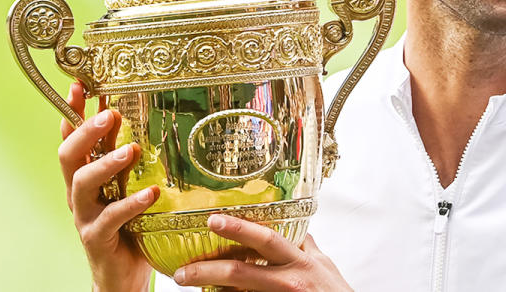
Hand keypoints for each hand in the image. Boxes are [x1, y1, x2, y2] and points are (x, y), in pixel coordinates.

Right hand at [59, 81, 159, 291]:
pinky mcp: (97, 238)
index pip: (72, 137)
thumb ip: (128, 159)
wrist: (123, 273)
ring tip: (132, 150)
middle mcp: (79, 192)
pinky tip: (150, 195)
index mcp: (84, 175)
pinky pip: (109, 218)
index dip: (73, 111)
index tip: (80, 85)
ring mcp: (85, 215)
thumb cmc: (130, 224)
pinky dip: (130, 204)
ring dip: (105, 163)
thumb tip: (143, 121)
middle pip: (69, 155)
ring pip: (82, 183)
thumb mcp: (127, 185)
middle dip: (86, 131)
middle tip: (110, 113)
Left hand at [173, 215, 351, 290]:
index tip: (213, 220)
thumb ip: (306, 246)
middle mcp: (290, 281)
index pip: (268, 240)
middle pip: (244, 273)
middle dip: (210, 269)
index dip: (241, 229)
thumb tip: (294, 227)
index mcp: (300, 262)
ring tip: (186, 285)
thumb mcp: (324, 265)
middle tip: (182, 270)